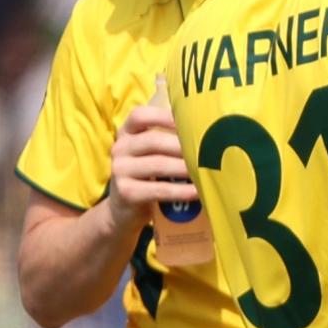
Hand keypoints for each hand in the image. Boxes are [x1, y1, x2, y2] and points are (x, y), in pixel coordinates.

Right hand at [106, 105, 198, 232]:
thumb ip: (168, 139)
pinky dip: (181, 191)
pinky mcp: (126, 193)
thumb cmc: (147, 175)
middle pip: (153, 140)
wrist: (123, 211)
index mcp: (127, 132)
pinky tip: (197, 192)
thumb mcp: (151, 154)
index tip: (190, 122)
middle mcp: (120, 148)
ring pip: (158, 164)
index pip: (140, 116)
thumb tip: (206, 129)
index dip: (164, 117)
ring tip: (206, 170)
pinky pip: (159, 189)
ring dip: (185, 167)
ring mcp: (120, 170)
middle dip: (183, 145)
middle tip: (208, 150)